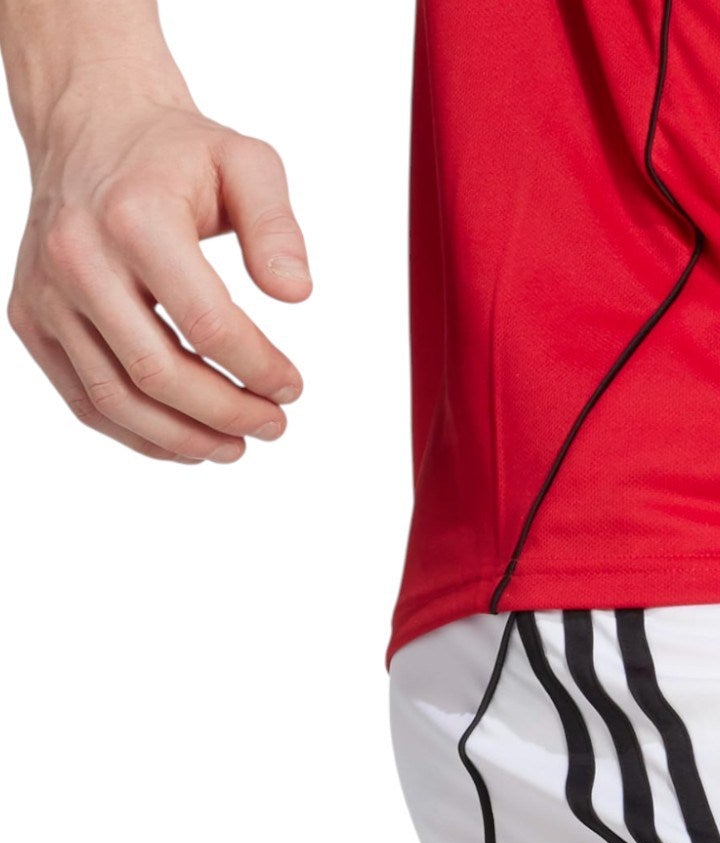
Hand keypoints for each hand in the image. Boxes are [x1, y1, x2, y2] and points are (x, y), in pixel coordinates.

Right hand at [6, 71, 310, 463]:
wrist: (92, 127)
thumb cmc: (177, 153)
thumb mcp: (247, 163)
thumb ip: (278, 227)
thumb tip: (296, 293)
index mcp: (135, 218)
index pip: (207, 324)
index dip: (259, 369)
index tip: (293, 387)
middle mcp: (78, 257)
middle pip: (157, 372)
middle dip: (226, 414)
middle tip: (274, 425)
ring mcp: (47, 292)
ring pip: (116, 398)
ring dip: (184, 438)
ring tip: (236, 446)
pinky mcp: (31, 318)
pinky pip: (85, 398)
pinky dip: (140, 434)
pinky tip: (188, 442)